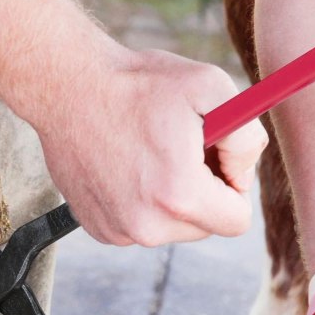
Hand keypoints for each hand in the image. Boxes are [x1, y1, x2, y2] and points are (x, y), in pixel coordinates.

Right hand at [37, 47, 267, 244]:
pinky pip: (137, 224)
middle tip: (177, 150)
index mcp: (178, 197)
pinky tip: (122, 166)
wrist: (67, 87)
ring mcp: (117, 230)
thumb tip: (242, 172)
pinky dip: (138, 201)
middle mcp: (145, 226)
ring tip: (145, 153)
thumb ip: (247, 136)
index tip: (213, 159)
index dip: (234, 185)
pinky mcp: (97, 227)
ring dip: (168, 197)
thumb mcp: (209, 86)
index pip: (237, 221)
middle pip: (203, 226)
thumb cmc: (135, 83)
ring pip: (169, 226)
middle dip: (201, 192)